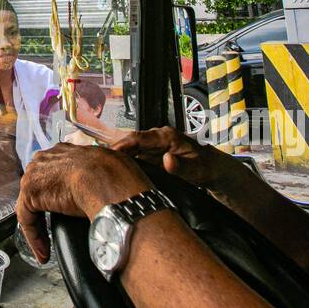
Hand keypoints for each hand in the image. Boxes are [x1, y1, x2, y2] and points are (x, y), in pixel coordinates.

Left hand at [16, 144, 150, 264]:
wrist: (107, 180)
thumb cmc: (118, 176)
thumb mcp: (112, 169)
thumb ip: (102, 174)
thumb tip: (112, 186)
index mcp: (66, 151)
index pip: (56, 172)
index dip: (59, 193)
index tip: (66, 209)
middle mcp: (48, 158)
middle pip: (41, 187)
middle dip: (46, 209)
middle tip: (54, 230)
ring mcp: (36, 174)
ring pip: (32, 205)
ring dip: (40, 228)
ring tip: (48, 248)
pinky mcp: (30, 193)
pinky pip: (27, 218)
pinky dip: (35, 236)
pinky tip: (44, 252)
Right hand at [111, 125, 234, 187]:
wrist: (210, 169)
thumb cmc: (205, 167)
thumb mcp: (196, 170)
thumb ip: (181, 166)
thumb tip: (167, 160)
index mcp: (166, 136)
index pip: (139, 137)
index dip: (123, 144)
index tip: (110, 152)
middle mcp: (156, 138)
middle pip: (130, 142)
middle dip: (115, 150)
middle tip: (98, 161)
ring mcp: (152, 147)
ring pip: (130, 150)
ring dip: (117, 157)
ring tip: (100, 166)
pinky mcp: (151, 156)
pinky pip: (134, 157)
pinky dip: (124, 163)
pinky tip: (113, 171)